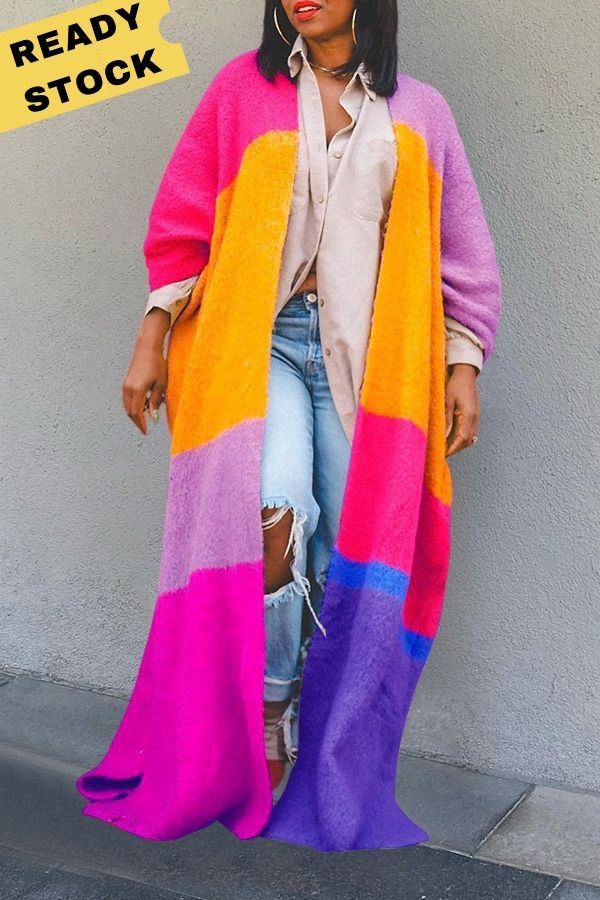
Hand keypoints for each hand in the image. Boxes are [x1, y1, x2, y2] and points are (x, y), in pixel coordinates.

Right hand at [122, 309, 169, 433]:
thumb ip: (155, 401)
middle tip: (146, 427)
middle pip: (130, 412)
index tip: (146, 431)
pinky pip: (127, 399)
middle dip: (137, 421)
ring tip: (148, 413)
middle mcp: (128, 388)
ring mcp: (125, 385)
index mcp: (137, 390)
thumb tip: (152, 415)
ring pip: (127, 406)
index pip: (137, 413)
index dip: (141, 424)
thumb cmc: (157, 364)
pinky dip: (134, 404)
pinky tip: (145, 403)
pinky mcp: (126, 381)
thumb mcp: (161, 384)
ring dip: (136, 412)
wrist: (147, 347)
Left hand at [445, 364, 479, 456]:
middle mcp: (475, 418)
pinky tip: (453, 440)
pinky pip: (470, 431)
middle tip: (442, 454)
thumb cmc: (455, 385)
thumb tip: (443, 436)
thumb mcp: (447, 402)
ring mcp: (476, 417)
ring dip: (458, 445)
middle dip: (455, 449)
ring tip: (446, 449)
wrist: (466, 374)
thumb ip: (446, 420)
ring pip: (469, 438)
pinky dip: (462, 438)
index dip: (453, 449)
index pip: (462, 439)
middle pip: (466, 441)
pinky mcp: (474, 415)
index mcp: (468, 415)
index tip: (443, 455)